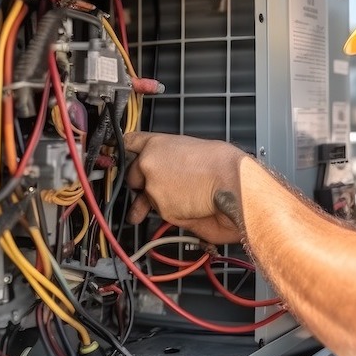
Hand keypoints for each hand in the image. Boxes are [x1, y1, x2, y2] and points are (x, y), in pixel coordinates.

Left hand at [123, 132, 245, 244]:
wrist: (232, 182)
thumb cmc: (223, 164)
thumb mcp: (194, 148)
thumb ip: (175, 158)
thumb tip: (171, 169)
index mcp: (157, 144)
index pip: (130, 142)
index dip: (128, 150)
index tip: (123, 153)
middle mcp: (148, 165)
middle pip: (131, 174)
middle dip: (139, 182)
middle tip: (148, 186)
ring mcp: (152, 189)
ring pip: (146, 197)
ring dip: (156, 201)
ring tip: (169, 204)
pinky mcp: (162, 209)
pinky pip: (163, 213)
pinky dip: (174, 213)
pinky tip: (190, 207)